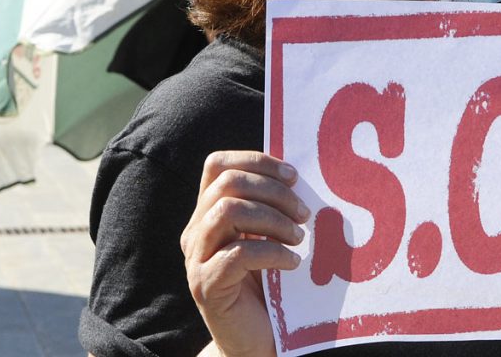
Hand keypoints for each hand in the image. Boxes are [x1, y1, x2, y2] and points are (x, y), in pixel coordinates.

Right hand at [181, 151, 310, 356]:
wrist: (256, 339)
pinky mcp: (205, 285)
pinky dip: (272, 252)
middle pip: (227, 183)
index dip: (256, 161)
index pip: (218, 165)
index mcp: (209, 211)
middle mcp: (196, 230)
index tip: (293, 176)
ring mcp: (196, 258)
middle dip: (274, 192)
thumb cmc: (269, 284)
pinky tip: (292, 263)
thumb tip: (299, 175)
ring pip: (228, 211)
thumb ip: (272, 206)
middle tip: (304, 213)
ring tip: (298, 238)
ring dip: (273, 219)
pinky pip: (237, 253)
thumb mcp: (269, 236)